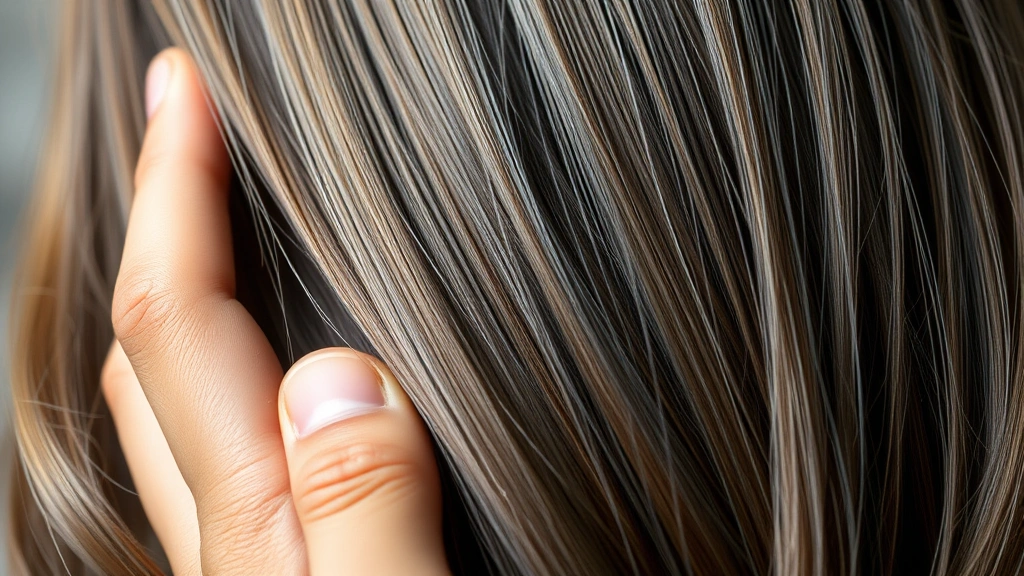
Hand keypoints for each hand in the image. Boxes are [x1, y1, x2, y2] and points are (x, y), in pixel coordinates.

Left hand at [100, 48, 448, 574]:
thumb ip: (366, 506)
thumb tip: (340, 378)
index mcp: (262, 526)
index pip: (178, 323)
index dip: (173, 192)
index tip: (182, 90)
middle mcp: (237, 537)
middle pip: (153, 353)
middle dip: (163, 225)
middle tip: (194, 137)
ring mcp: (257, 562)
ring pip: (185, 403)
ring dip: (193, 295)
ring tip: (232, 227)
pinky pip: (236, 446)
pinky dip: (243, 370)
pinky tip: (305, 370)